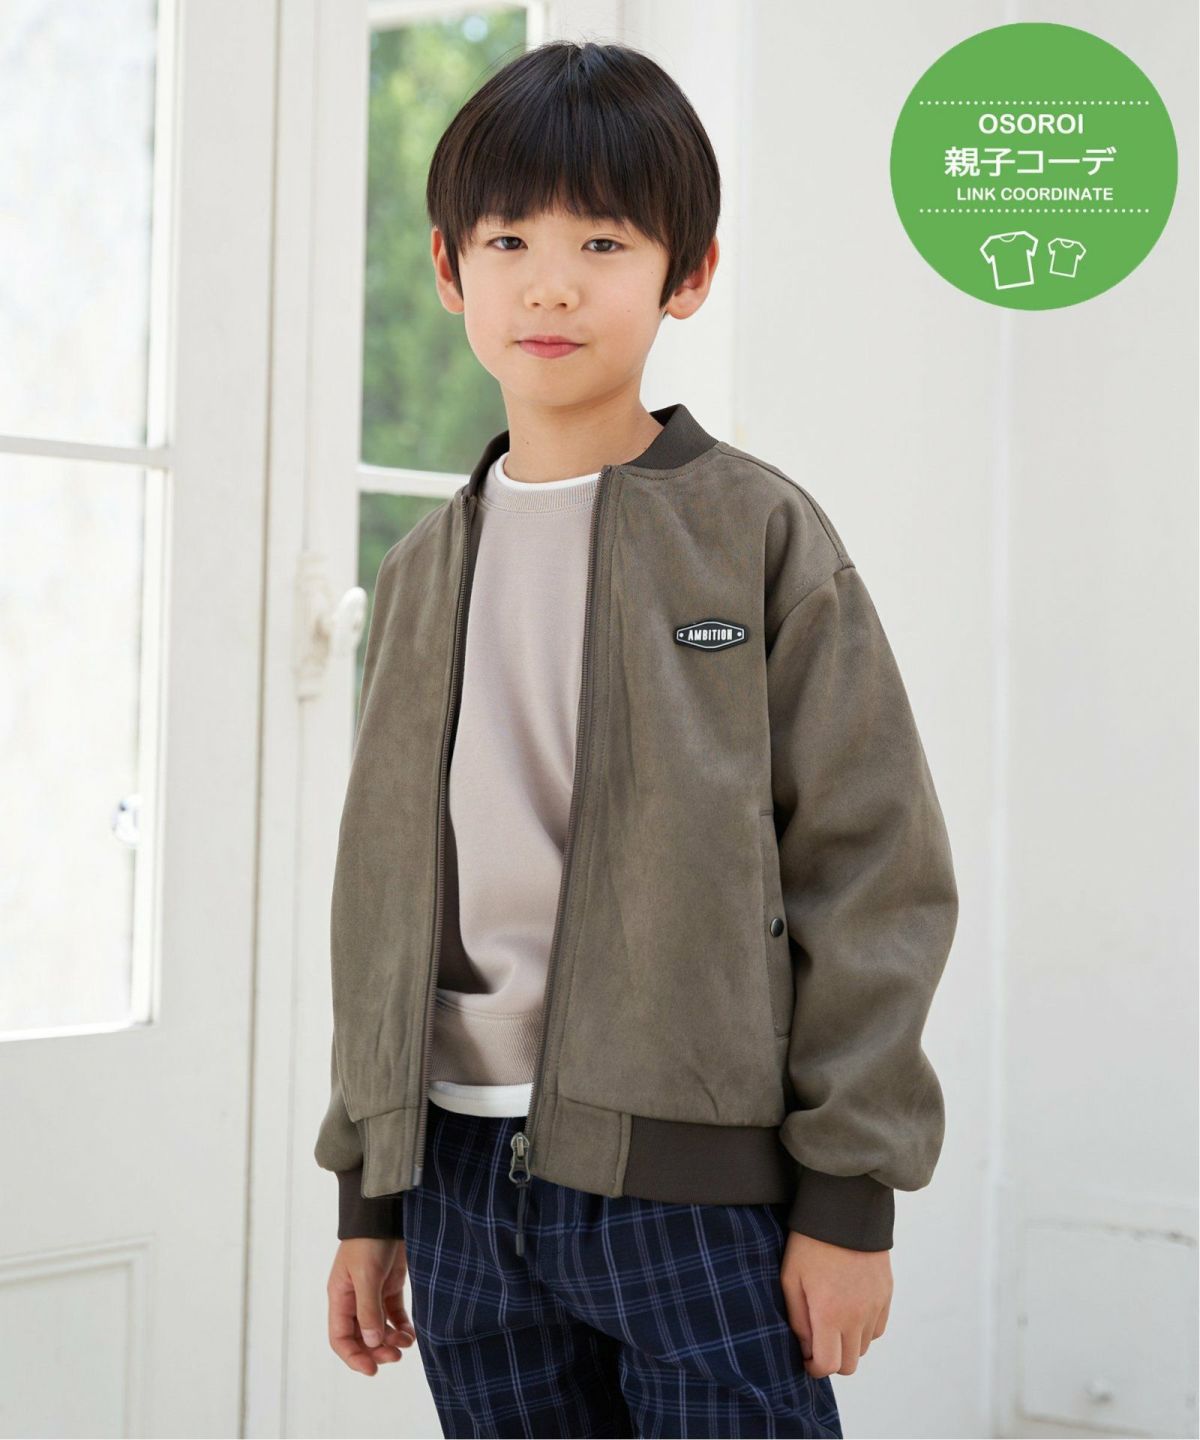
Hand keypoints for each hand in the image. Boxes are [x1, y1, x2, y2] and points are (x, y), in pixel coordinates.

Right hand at [327, 1237, 416, 1375]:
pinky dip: (401, 1326)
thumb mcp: (366, 1275)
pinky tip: (411, 1334)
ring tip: (406, 1344)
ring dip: (390, 1340)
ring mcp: (373, 1291)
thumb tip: (370, 1343)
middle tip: (395, 1357)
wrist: (388, 1211)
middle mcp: (354, 1298)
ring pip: (379, 1327)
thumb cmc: (370, 1240)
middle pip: (361, 1336)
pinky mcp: (391, 1284)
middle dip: (376, 1350)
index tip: (372, 1370)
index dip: (353, 1357)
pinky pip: (393, 1313)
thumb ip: (367, 1309)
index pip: (340, 1337)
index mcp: (340, 1296)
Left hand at [780, 1230, 891, 1377]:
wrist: (844, 1210)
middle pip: (849, 1364)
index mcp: (830, 1314)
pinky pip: (877, 1328)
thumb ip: (798, 1319)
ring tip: (832, 1319)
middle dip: (831, 1359)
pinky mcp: (886, 1294)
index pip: (828, 1365)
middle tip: (817, 1339)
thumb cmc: (810, 1243)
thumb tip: (806, 1347)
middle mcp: (857, 1316)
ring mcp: (875, 1306)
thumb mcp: (791, 1278)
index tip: (805, 1357)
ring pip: (863, 1347)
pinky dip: (864, 1328)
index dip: (814, 1368)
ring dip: (847, 1343)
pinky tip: (849, 1309)